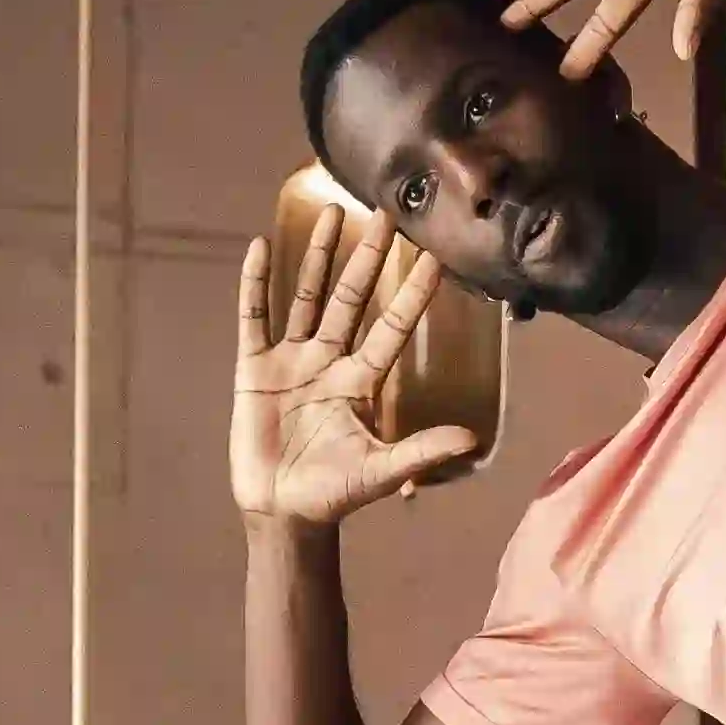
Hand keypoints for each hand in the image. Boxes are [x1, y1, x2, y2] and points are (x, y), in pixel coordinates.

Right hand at [230, 206, 489, 530]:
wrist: (283, 511)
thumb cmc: (334, 493)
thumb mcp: (381, 470)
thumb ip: (421, 451)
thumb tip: (471, 440)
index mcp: (361, 380)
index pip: (393, 327)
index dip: (411, 294)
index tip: (432, 257)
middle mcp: (330, 360)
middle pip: (352, 298)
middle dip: (368, 257)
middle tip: (386, 213)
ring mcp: (291, 360)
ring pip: (308, 296)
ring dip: (319, 256)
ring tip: (331, 213)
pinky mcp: (254, 369)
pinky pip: (254, 317)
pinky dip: (256, 284)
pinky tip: (263, 247)